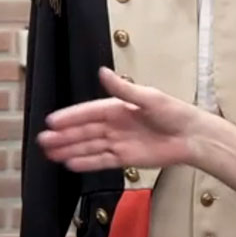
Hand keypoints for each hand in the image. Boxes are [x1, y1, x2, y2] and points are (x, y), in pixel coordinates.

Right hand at [37, 68, 200, 171]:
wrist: (191, 137)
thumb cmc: (174, 113)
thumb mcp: (148, 97)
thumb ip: (123, 89)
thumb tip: (103, 72)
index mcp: (118, 107)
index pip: (88, 112)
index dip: (70, 117)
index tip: (52, 121)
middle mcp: (115, 125)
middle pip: (84, 131)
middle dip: (64, 136)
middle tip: (43, 140)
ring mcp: (119, 142)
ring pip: (89, 147)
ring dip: (70, 150)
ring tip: (50, 153)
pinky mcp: (125, 159)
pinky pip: (101, 160)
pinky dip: (86, 162)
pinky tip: (70, 164)